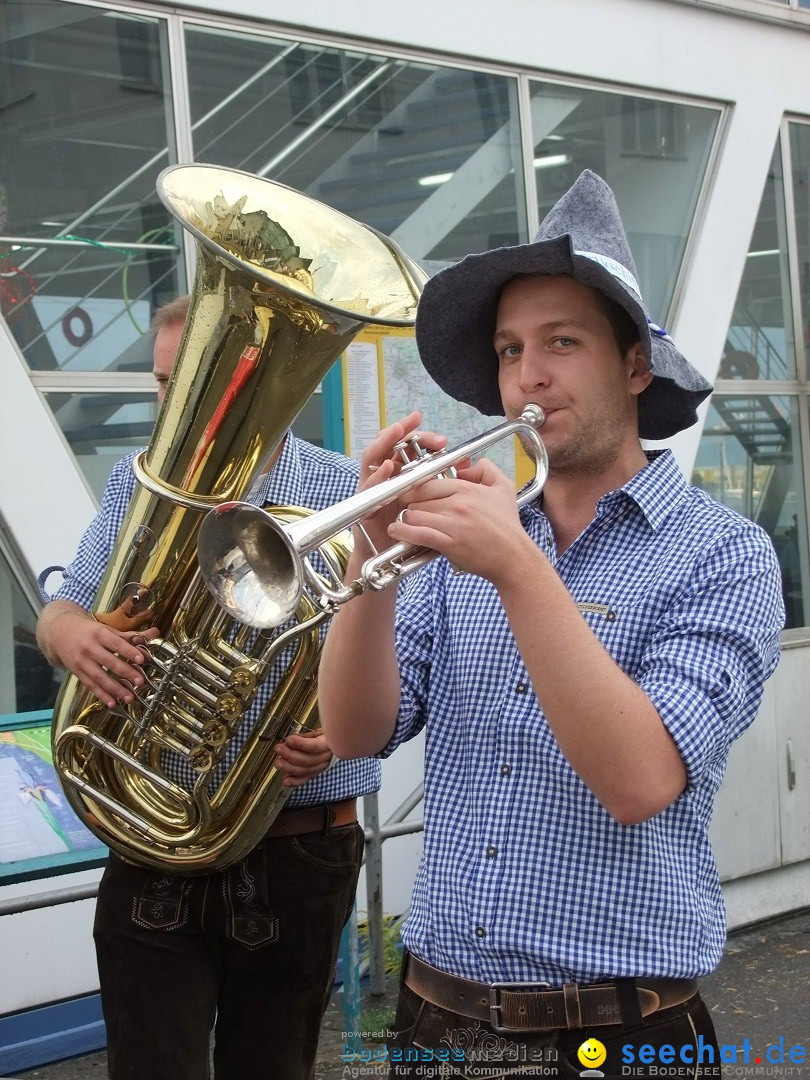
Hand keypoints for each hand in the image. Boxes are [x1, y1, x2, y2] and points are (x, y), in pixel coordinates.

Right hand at [41, 604, 158, 708]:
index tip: (142, 659)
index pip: (116, 643)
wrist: (59, 632)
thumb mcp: (107, 629)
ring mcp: (81, 661)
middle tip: (140, 682)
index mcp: (99, 634)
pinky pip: (90, 685)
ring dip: (115, 689)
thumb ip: (131, 635)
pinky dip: (101, 695)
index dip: (129, 651)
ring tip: (130, 697)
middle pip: (109, 661)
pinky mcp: (77, 672)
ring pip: (99, 677)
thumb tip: (155, 633)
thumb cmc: (90, 631)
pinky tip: (112, 703)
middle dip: (125, 672)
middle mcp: (89, 647)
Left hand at [274, 730, 333, 787]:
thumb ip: (305, 736)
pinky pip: (305, 779)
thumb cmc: (323, 735)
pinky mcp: (314, 773)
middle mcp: (327, 757)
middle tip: (278, 748)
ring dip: (290, 768)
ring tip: (278, 763)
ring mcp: (321, 766)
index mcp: (329, 744)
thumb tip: (291, 740)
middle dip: (291, 755)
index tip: (289, 739)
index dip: (301, 744)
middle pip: (309, 760)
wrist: (331, 744)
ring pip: (306, 770)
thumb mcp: (317, 731)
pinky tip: (286, 781)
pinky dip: (295, 781)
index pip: (316, 746)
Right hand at [354, 412, 446, 556]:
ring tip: (397, 431)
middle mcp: (385, 478)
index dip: (422, 437)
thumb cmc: (413, 532)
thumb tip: (467, 464)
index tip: (438, 433)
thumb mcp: (433, 505)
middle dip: (402, 431)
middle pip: (390, 445)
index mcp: (402, 474)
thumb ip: (446, 484)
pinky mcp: (363, 504)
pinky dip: (377, 476)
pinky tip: (388, 468)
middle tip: (416, 423)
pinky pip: (368, 486)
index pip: (409, 448)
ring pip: (373, 458)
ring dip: (384, 443)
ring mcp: (372, 489)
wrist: (391, 561)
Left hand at [387, 457, 530, 584]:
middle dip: (409, 502)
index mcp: (467, 489)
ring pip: (415, 514)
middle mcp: (458, 503)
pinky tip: (396, 530)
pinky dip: (404, 532)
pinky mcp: (449, 544)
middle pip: (418, 497)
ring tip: (403, 521)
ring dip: (406, 518)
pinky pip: (419, 534)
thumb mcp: (504, 488)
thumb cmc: (507, 525)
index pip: (429, 481)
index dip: (415, 487)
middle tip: (406, 508)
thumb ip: (486, 469)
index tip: (410, 492)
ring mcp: (453, 524)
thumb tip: (466, 466)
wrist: (513, 557)